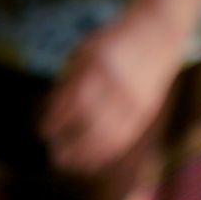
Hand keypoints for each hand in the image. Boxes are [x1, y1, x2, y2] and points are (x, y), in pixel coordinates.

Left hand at [39, 7, 183, 173]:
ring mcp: (134, 101)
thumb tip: (51, 113)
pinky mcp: (145, 111)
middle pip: (89, 125)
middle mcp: (116, 86)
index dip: (55, 121)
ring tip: (71, 165)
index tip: (43, 132)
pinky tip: (93, 161)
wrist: (156, 34)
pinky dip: (106, 153)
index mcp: (96, 67)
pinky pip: (124, 139)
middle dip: (70, 145)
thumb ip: (70, 80)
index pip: (71, 103)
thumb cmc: (113, 41)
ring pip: (108, 138)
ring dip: (87, 156)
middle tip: (54, 156)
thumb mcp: (85, 52)